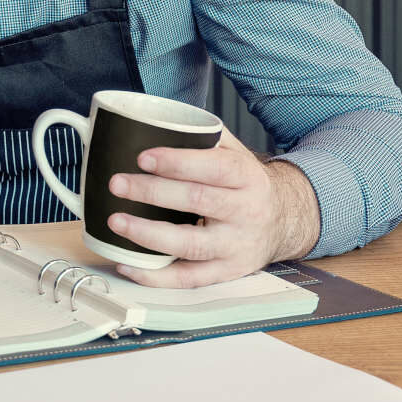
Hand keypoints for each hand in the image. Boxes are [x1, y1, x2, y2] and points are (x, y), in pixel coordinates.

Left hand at [106, 127, 322, 287]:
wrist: (285, 219)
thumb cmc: (244, 181)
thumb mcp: (234, 151)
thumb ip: (201, 135)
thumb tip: (152, 122)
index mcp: (246, 175)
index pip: (213, 167)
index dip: (177, 162)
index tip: (143, 157)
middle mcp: (245, 211)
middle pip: (197, 201)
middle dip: (152, 192)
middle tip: (117, 183)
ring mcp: (236, 246)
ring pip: (191, 244)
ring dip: (148, 235)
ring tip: (116, 221)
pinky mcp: (227, 272)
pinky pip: (189, 279)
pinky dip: (155, 275)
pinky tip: (127, 263)